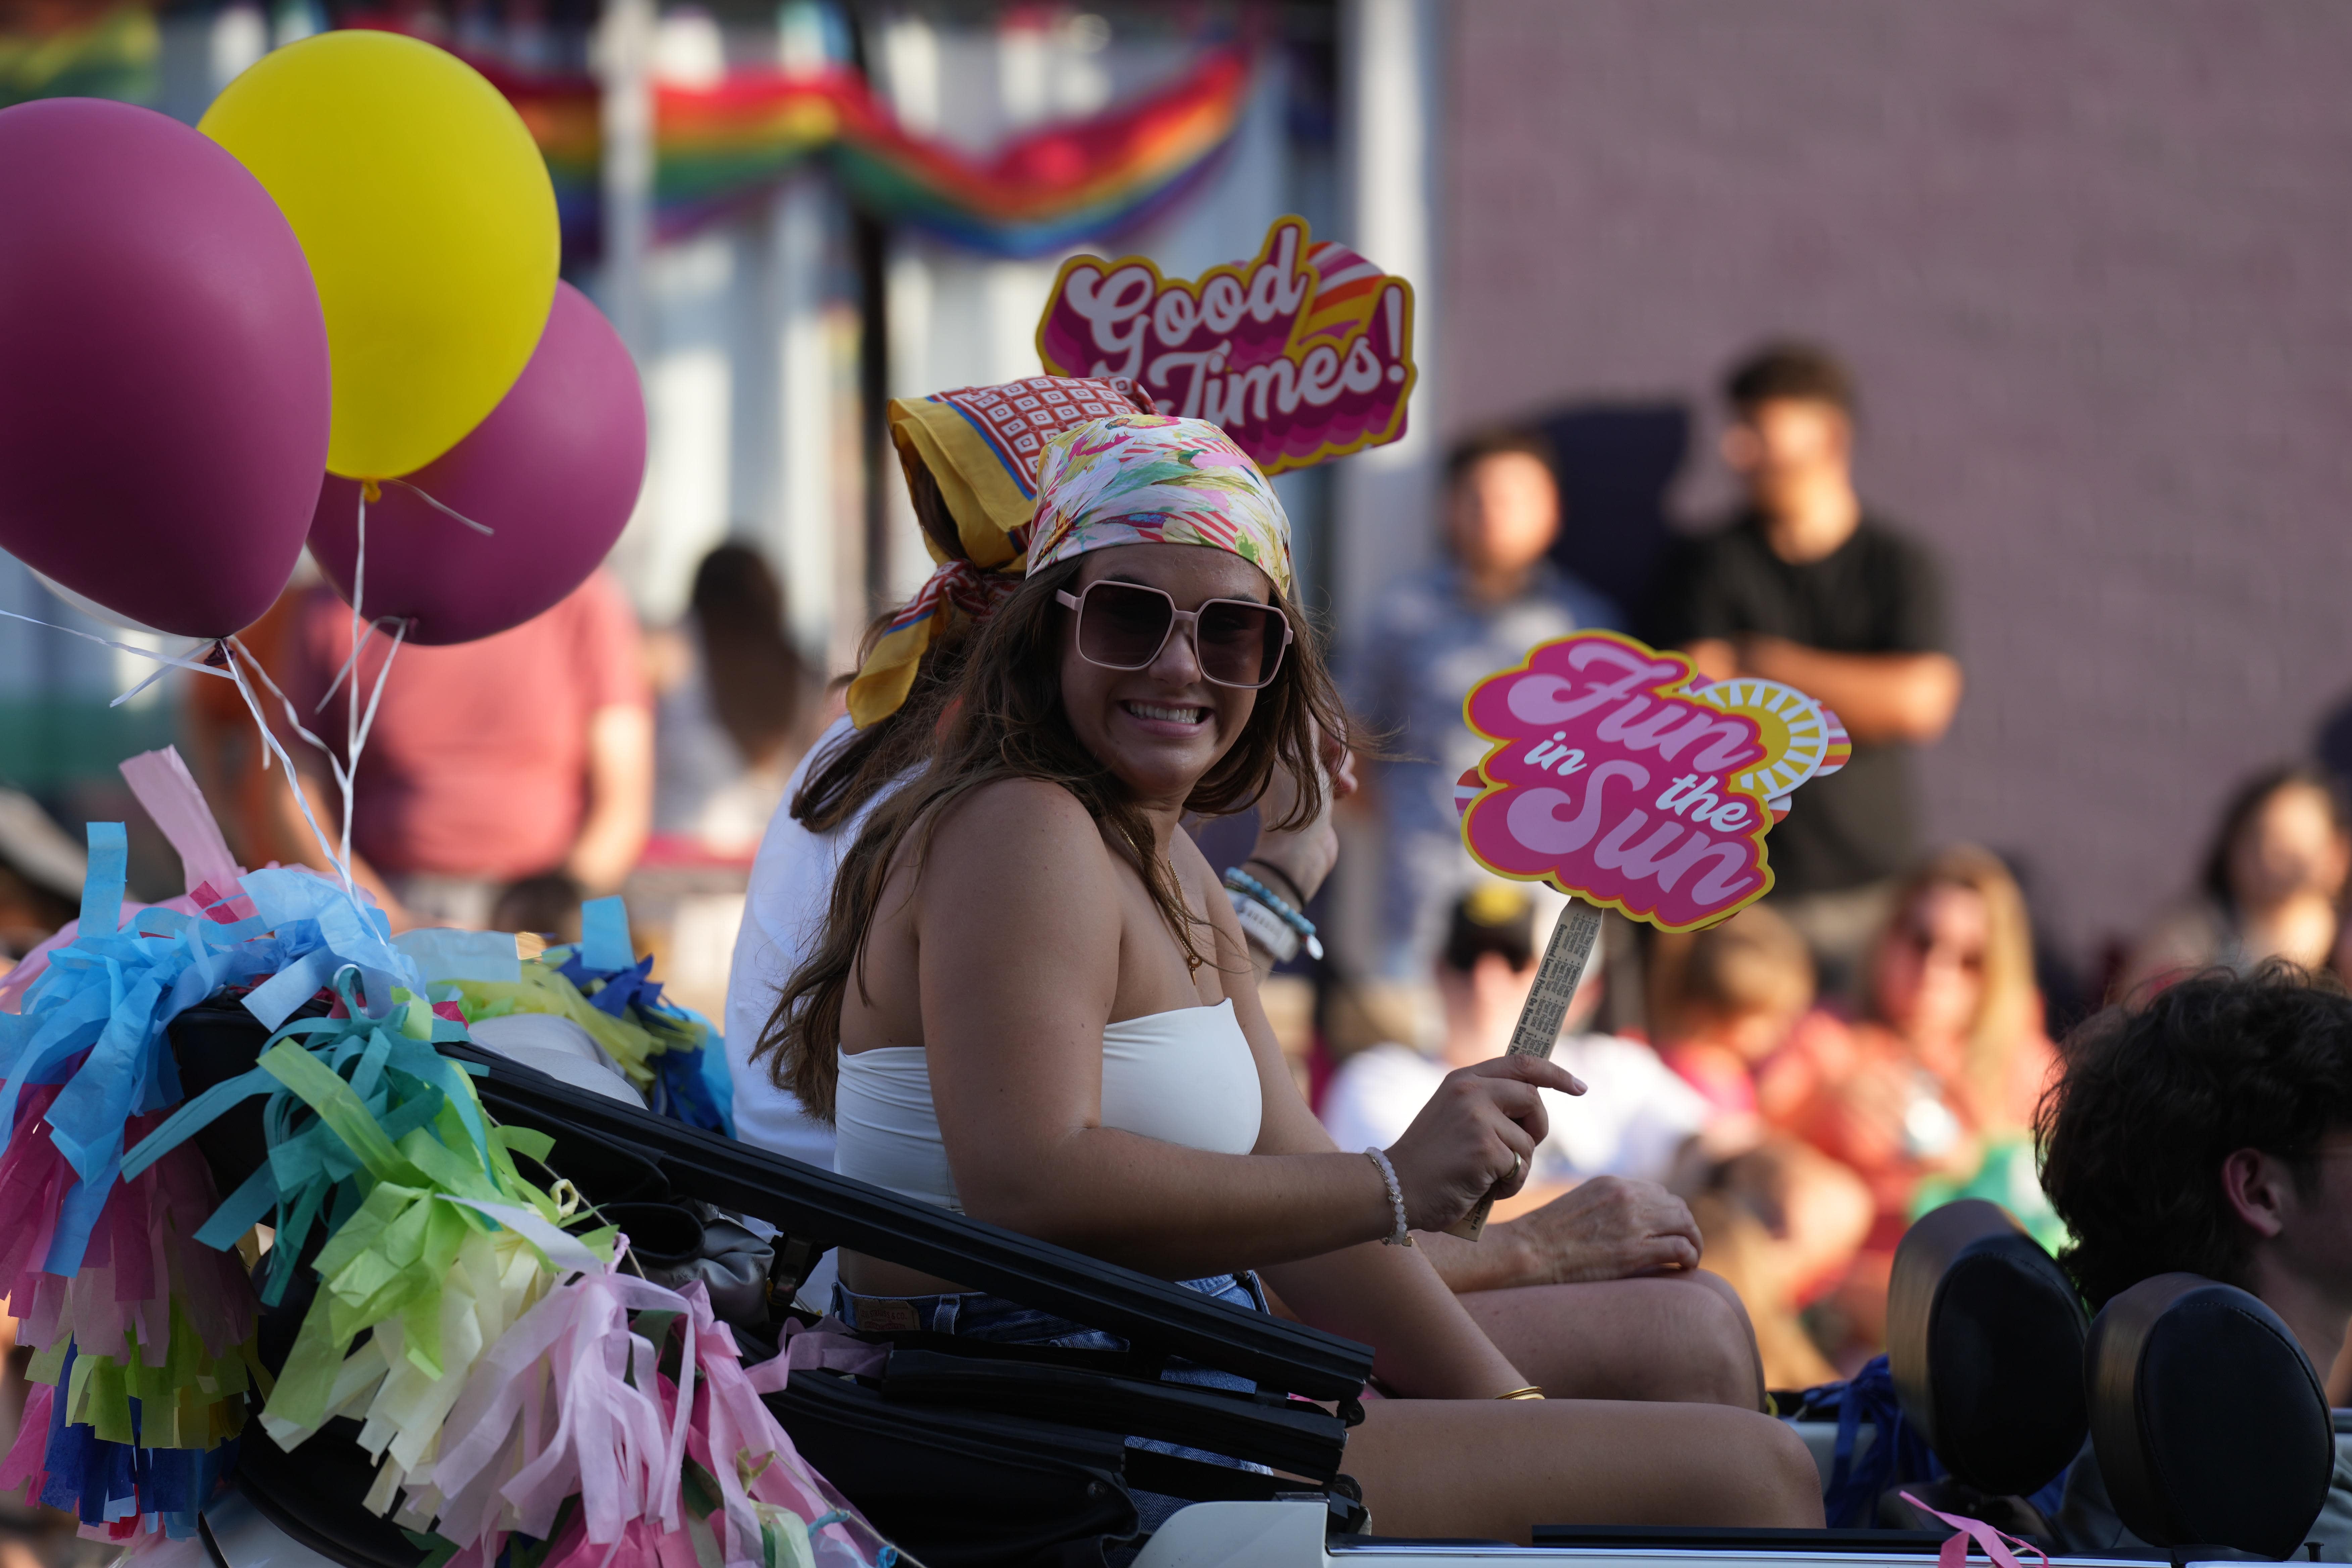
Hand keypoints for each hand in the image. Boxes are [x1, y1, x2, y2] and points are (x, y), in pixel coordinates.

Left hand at [1247, 717, 1355, 906]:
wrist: (1298, 855)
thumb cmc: (1297, 805)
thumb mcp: (1302, 758)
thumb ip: (1307, 728)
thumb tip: (1305, 701)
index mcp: (1272, 748)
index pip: (1305, 718)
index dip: (1327, 726)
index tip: (1333, 742)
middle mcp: (1283, 760)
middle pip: (1321, 735)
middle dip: (1337, 749)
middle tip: (1336, 765)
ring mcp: (1299, 778)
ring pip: (1331, 757)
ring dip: (1342, 767)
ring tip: (1342, 784)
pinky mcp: (1314, 795)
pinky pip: (1335, 777)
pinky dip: (1342, 782)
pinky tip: (1344, 793)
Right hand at [1386, 1057, 1584, 1232]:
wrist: (1395, 1188)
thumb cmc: (1428, 1161)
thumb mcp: (1454, 1117)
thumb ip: (1487, 1104)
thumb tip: (1532, 1107)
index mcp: (1463, 1080)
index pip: (1521, 1063)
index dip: (1555, 1073)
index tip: (1579, 1086)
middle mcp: (1471, 1091)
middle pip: (1533, 1099)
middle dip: (1537, 1128)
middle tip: (1519, 1151)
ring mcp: (1477, 1118)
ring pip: (1528, 1141)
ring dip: (1517, 1166)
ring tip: (1487, 1177)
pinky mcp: (1485, 1148)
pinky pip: (1520, 1168)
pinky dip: (1508, 1185)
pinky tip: (1481, 1189)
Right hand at [1491, 1176, 1701, 1285]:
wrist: (1527, 1252)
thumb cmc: (1544, 1238)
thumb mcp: (1579, 1206)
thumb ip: (1605, 1207)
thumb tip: (1627, 1226)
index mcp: (1611, 1183)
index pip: (1657, 1192)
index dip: (1668, 1214)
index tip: (1668, 1232)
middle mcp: (1626, 1195)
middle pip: (1677, 1206)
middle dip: (1685, 1227)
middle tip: (1686, 1247)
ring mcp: (1632, 1221)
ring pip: (1685, 1224)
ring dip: (1693, 1241)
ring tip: (1690, 1259)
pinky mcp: (1635, 1250)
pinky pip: (1680, 1248)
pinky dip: (1690, 1257)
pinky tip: (1686, 1268)